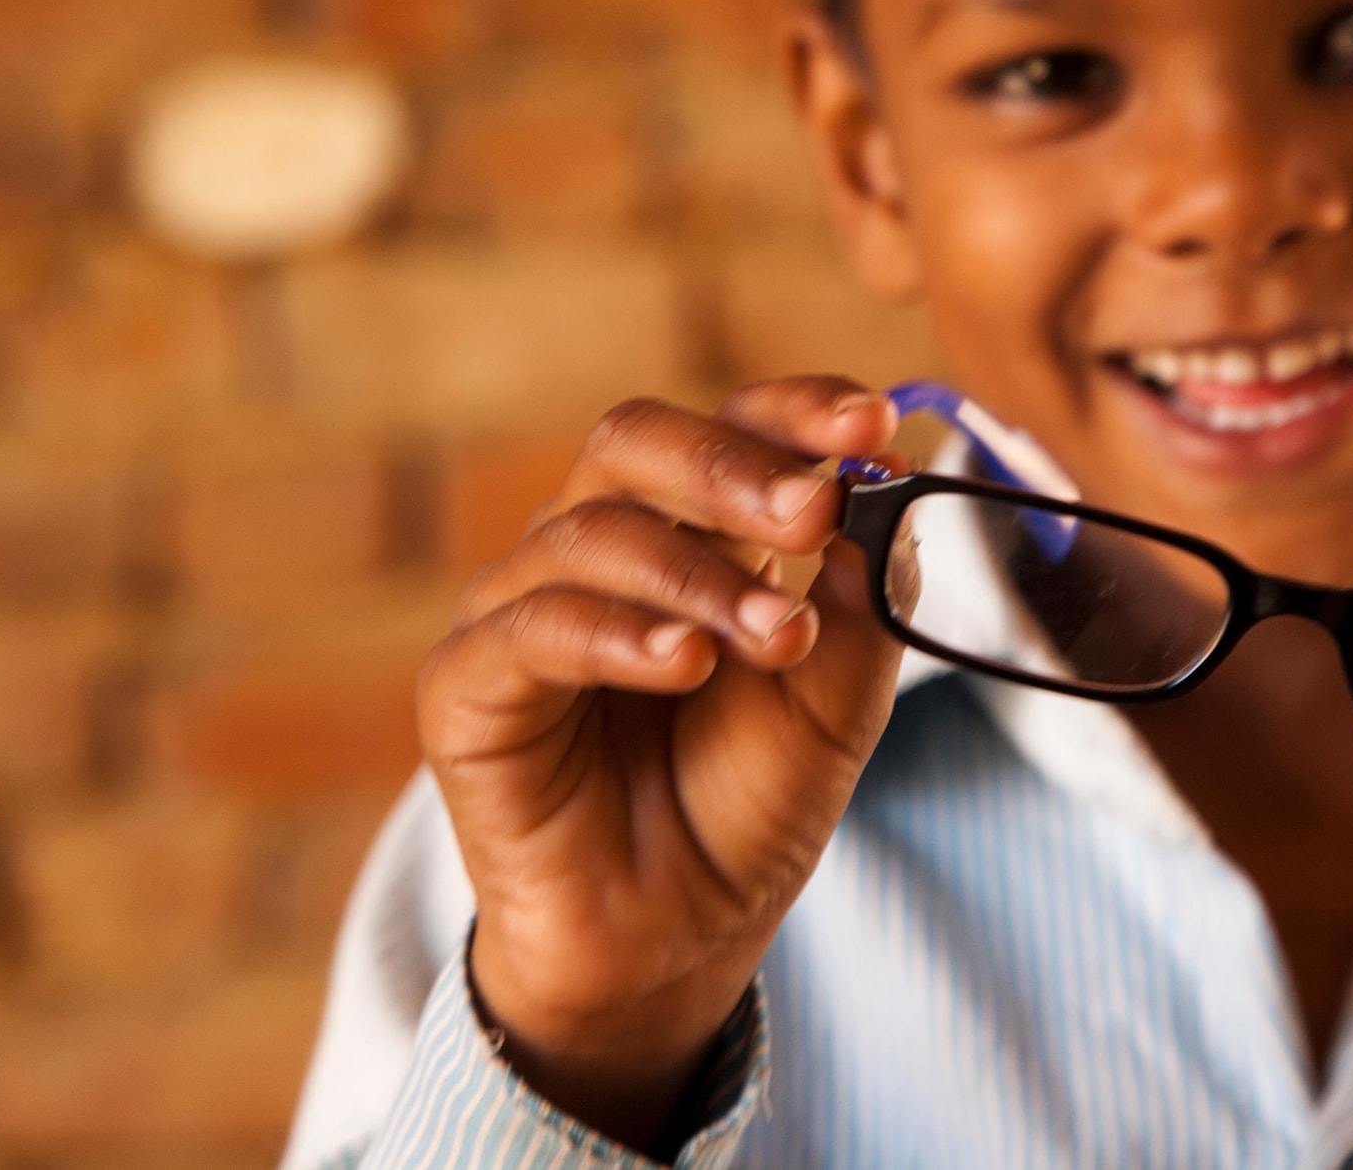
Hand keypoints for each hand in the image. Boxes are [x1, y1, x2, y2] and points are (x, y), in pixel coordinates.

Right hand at [415, 377, 904, 1149]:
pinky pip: (533, 628)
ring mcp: (522, 607)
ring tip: (775, 635)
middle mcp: (596, 546)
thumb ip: (862, 610)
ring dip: (700, 575)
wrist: (671, 940)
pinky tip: (687, 662)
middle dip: (736, 466)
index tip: (872, 423)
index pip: (733, 427)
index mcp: (689, 529)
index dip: (796, 412)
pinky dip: (617, 634)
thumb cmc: (742, 808)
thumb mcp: (834, 709)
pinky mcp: (465, 685)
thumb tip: (887, 498)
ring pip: (594, 534)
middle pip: (636, 442)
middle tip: (816, 510)